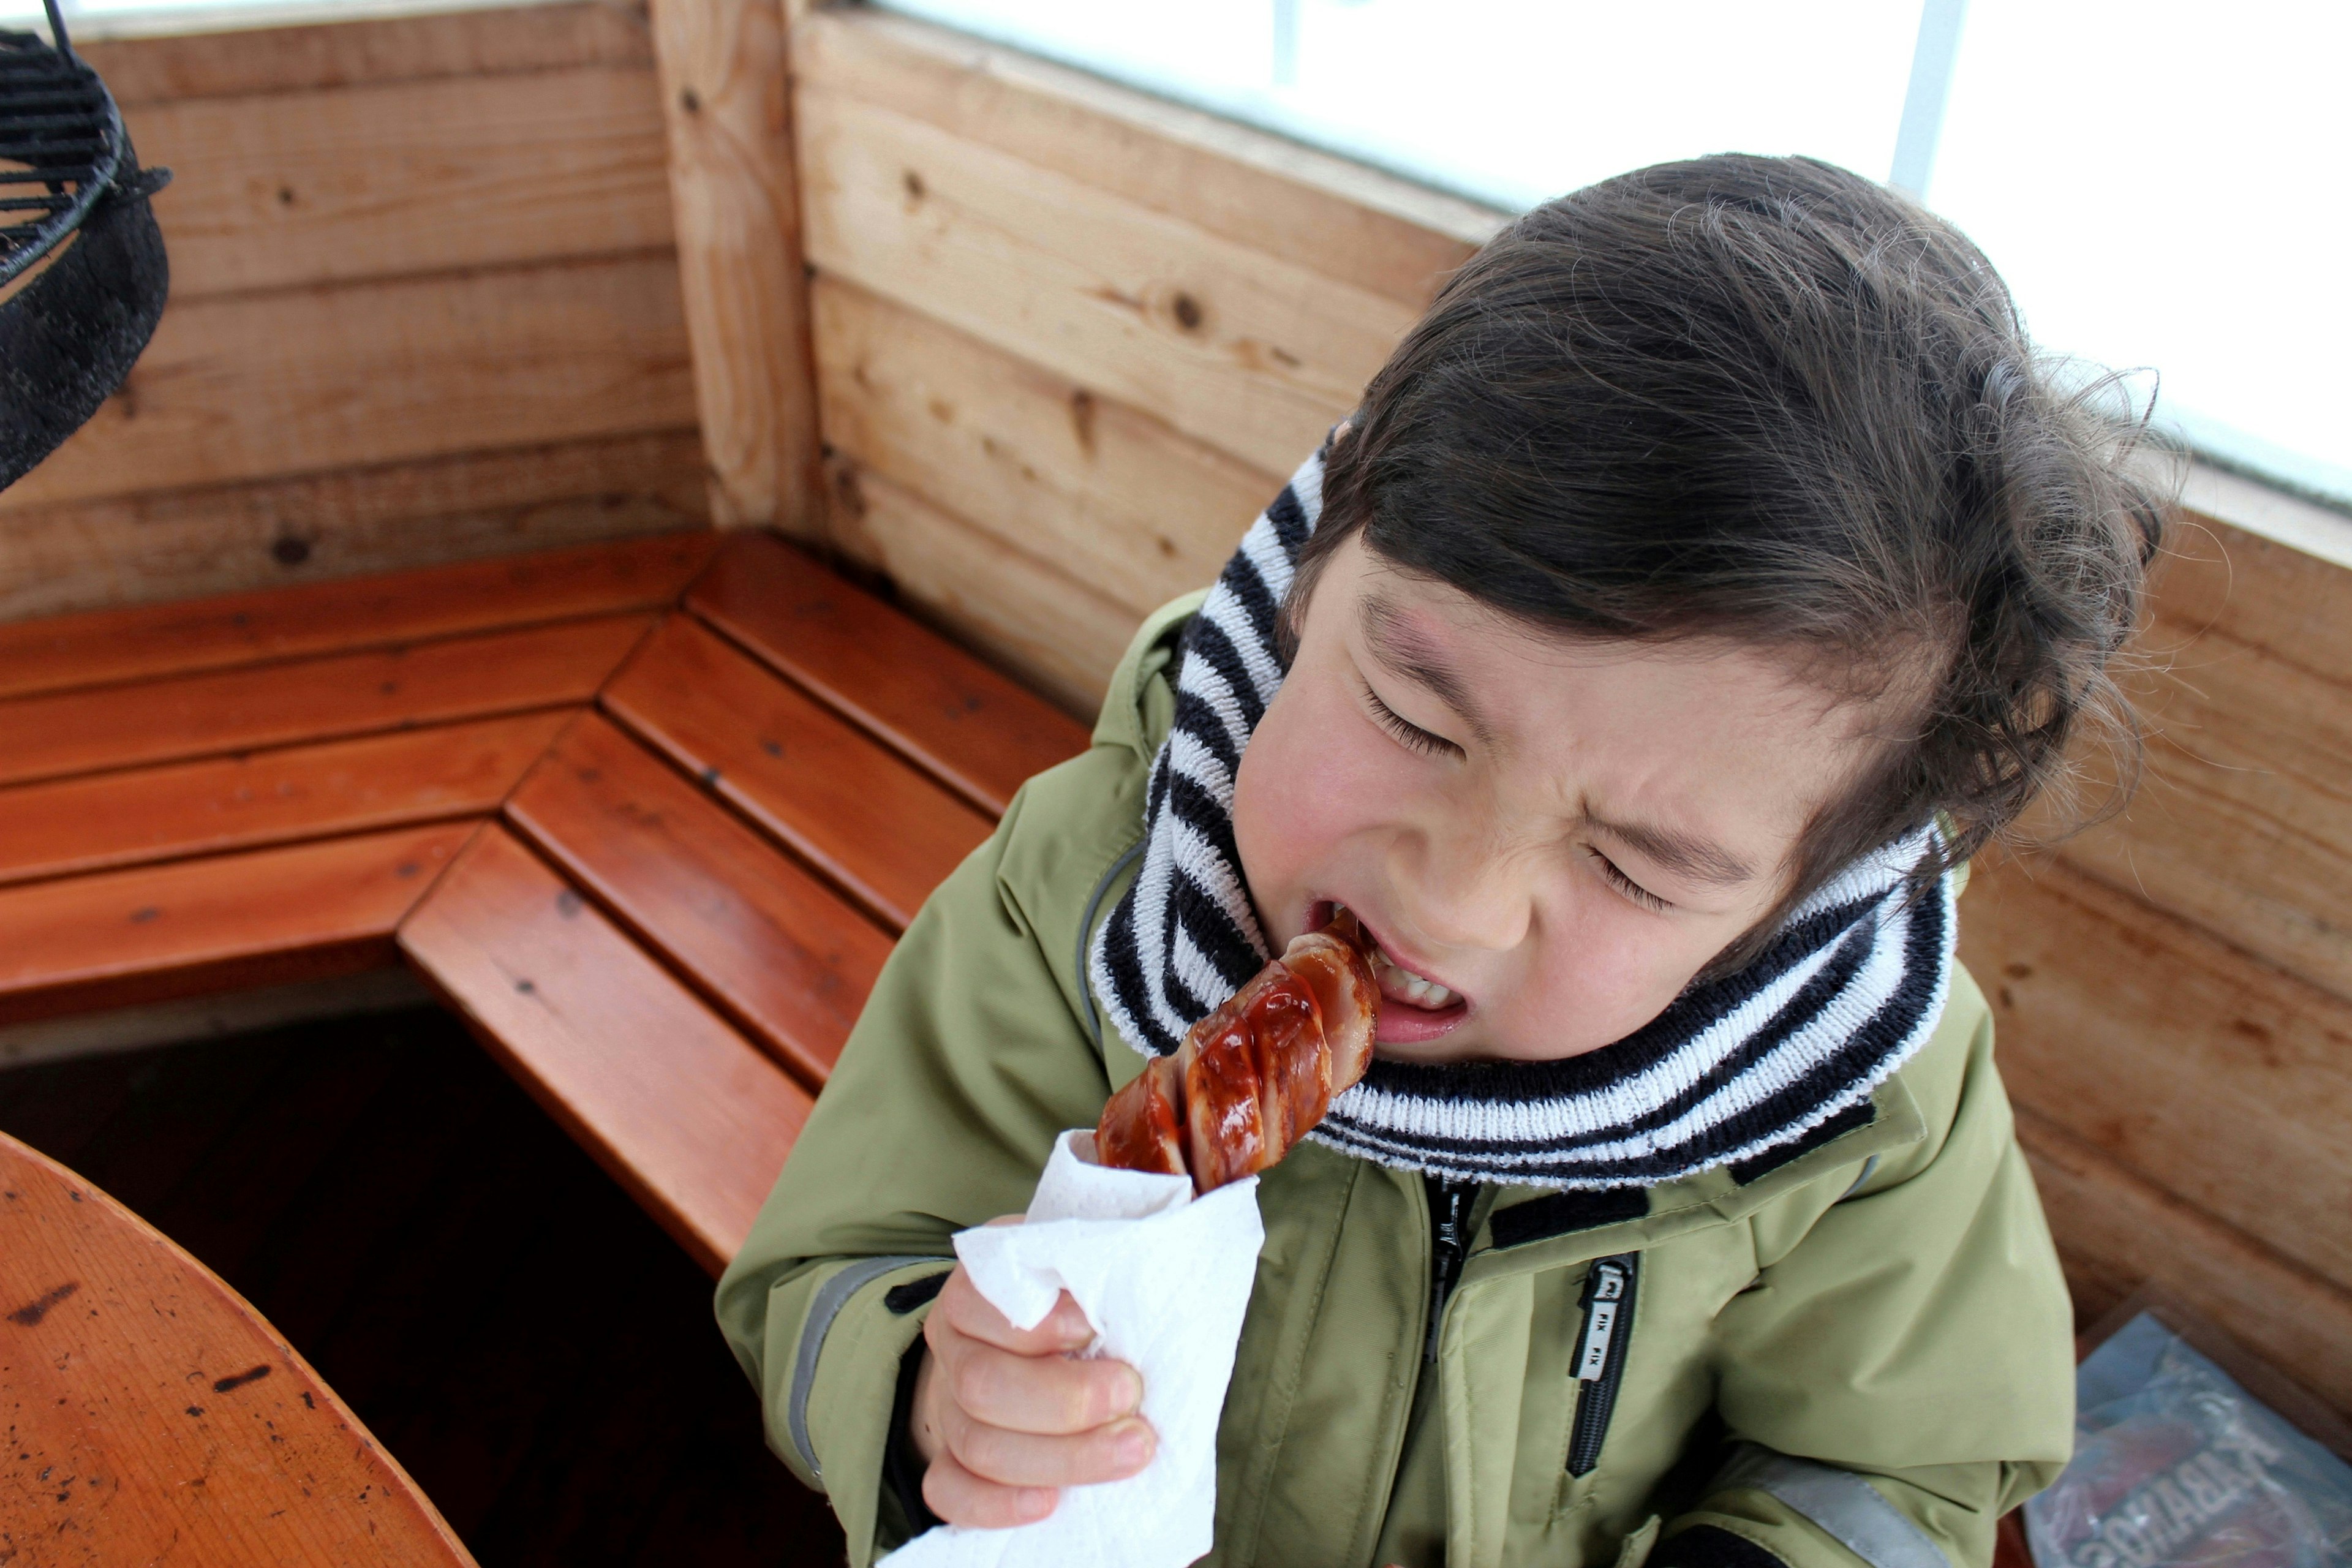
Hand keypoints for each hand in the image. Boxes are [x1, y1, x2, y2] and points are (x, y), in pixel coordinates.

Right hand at [910, 1237, 1153, 1527]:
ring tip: (1131, 1450)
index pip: (981, 1304)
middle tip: (1131, 1396)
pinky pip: (950, 1492)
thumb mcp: (1084, 1270)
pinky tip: (1049, 1504)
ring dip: (1060, 1456)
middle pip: (982, 1384)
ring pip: (977, 1445)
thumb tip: (1147, 1277)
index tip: (1097, 1328)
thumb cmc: (1078, 1305)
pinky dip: (996, 1505)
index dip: (1040, 1323)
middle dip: (1066, 1400)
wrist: (1032, 1353)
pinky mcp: (951, 1462)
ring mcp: (948, 1408)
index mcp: (978, 1289)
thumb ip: (1102, 1269)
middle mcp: (955, 1347)